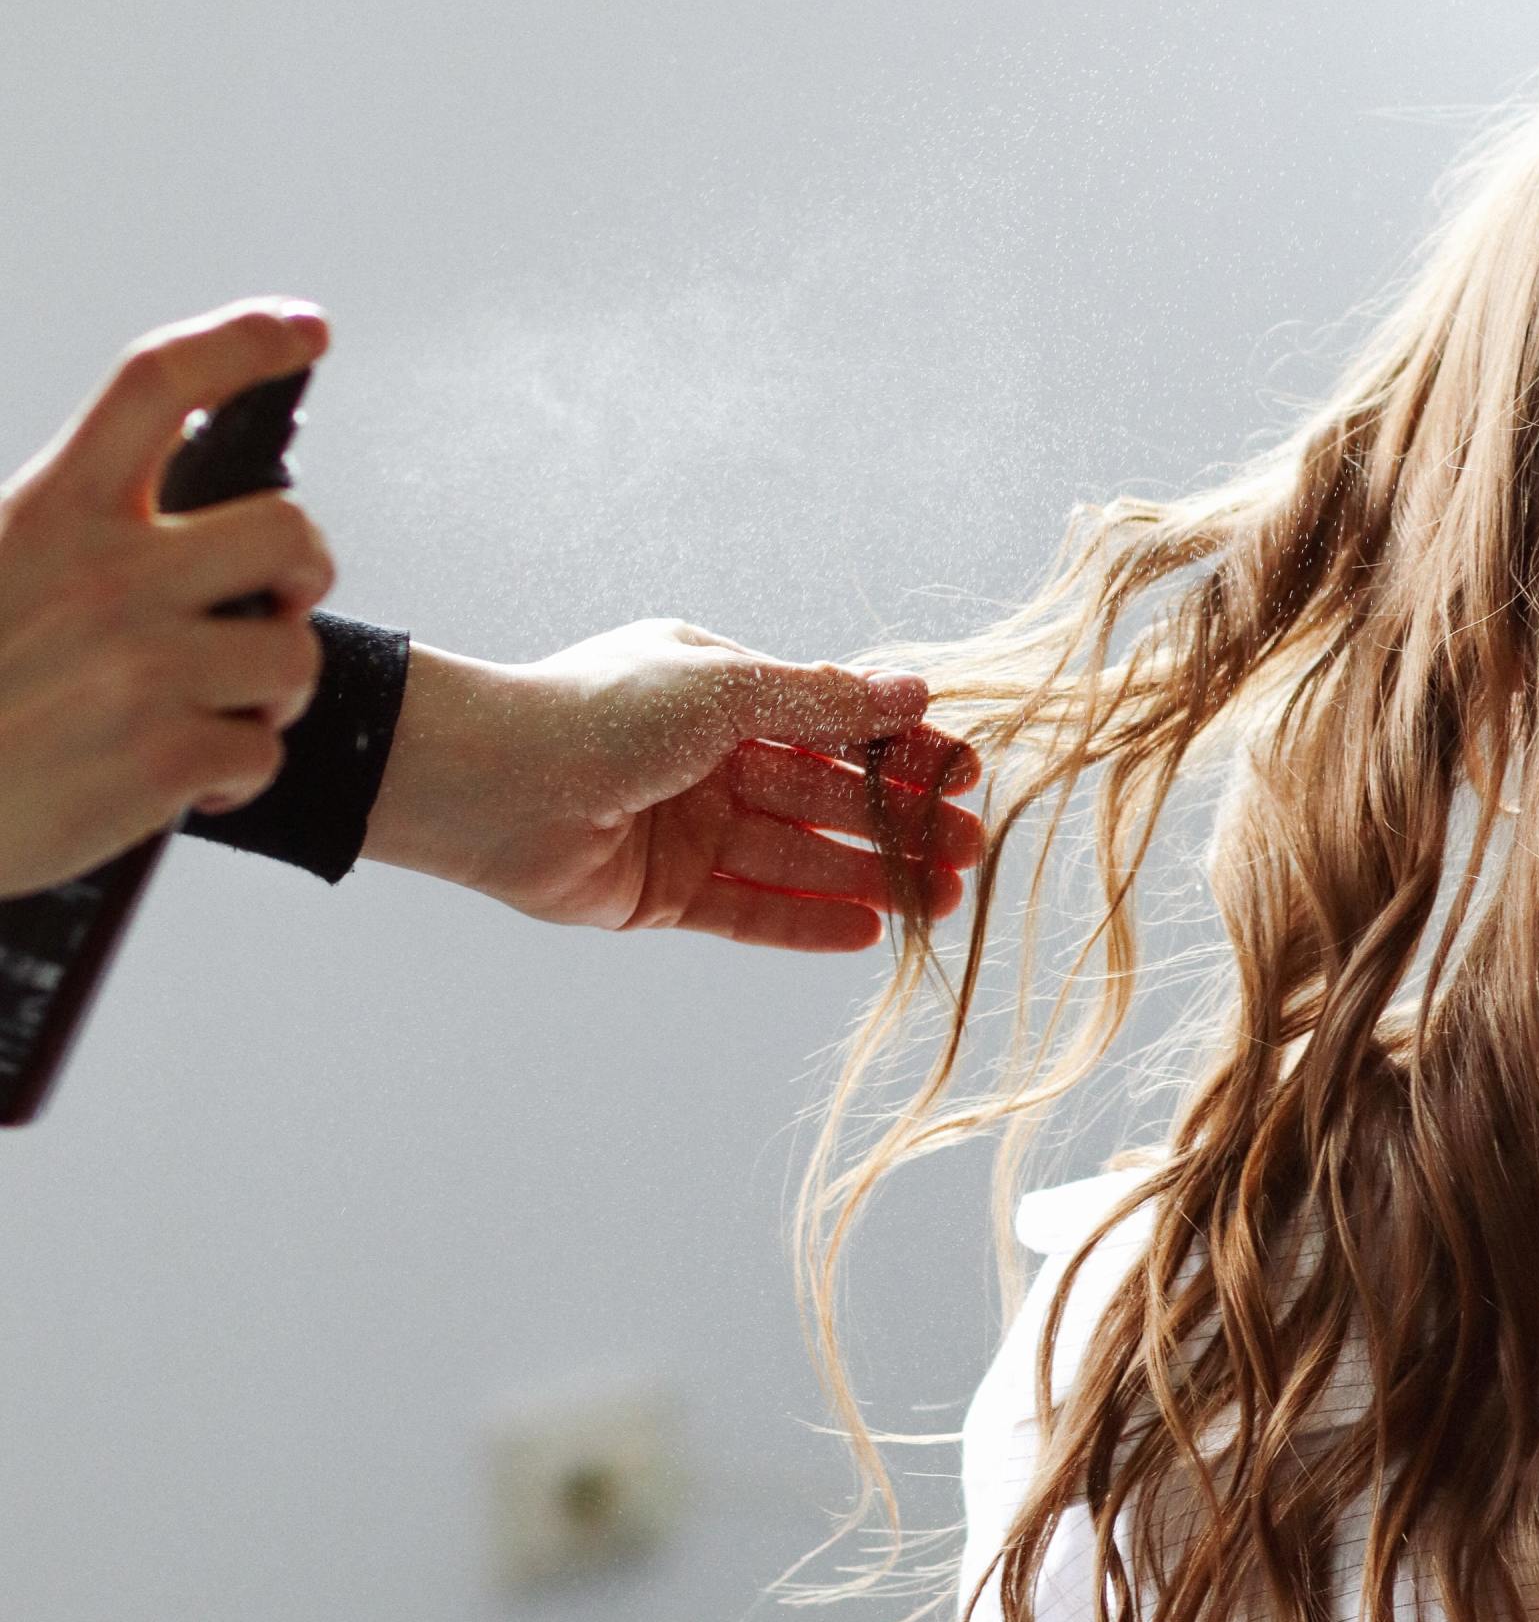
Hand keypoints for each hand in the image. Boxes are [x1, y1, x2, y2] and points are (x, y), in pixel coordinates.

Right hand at [0, 301, 335, 893]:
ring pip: (291, 652)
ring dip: (273, 689)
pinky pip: (261, 751)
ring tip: (221, 708)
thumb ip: (67, 522)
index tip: (306, 329)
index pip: (159, 383)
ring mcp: (141, 669)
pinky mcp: (161, 762)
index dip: (245, 341)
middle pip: (285, 527)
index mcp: (51, 511)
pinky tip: (189, 781)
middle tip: (283, 598)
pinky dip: (239, 774)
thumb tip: (175, 480)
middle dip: (308, 565)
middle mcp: (106, 578)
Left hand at [362, 619, 982, 949]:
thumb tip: (914, 690)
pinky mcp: (663, 894)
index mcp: (719, 691)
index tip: (965, 770)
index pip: (830, 721)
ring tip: (939, 900)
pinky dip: (806, 920)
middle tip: (969, 848)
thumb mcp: (723, 689)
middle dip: (897, 820)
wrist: (487, 783)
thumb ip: (819, 700)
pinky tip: (868, 932)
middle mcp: (706, 758)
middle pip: (823, 793)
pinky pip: (749, 909)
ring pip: (796, 854)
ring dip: (868, 875)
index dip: (898, 746)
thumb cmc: (600, 712)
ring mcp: (687, 828)